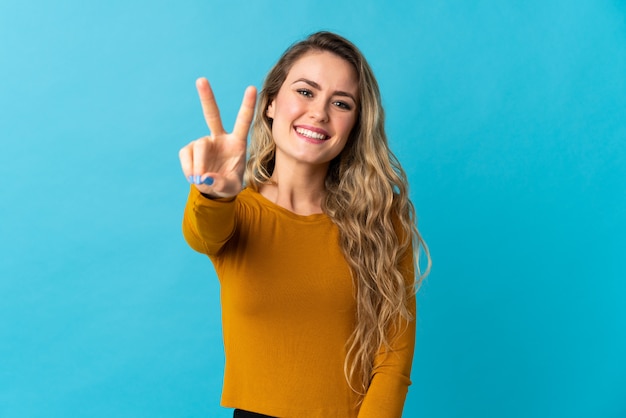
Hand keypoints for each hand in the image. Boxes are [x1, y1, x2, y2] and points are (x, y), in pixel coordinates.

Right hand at [179, 78, 256, 197]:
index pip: (243, 121)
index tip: (252, 88)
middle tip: (201, 80)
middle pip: (212, 115)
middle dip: (206, 98)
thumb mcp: (231, 187)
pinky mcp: (190, 149)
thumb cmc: (228, 184)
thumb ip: (222, 183)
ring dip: (199, 165)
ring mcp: (204, 142)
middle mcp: (220, 138)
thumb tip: (206, 177)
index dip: (247, 106)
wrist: (214, 190)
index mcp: (237, 142)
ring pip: (199, 147)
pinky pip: (186, 155)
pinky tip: (194, 176)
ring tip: (201, 179)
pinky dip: (189, 168)